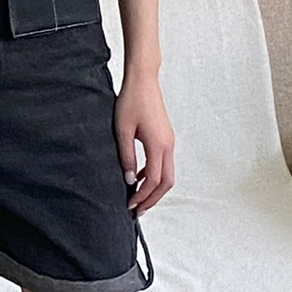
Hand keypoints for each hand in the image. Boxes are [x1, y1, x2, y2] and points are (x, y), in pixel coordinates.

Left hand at [114, 71, 174, 215]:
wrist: (143, 80)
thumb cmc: (132, 100)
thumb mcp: (122, 130)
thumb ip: (126, 156)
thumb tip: (129, 180)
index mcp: (158, 145)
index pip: (154, 180)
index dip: (143, 196)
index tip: (130, 205)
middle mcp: (168, 145)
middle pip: (166, 182)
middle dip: (153, 199)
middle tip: (138, 210)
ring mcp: (169, 141)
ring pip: (168, 174)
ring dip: (155, 188)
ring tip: (138, 197)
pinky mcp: (166, 137)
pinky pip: (164, 163)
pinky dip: (154, 175)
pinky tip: (138, 177)